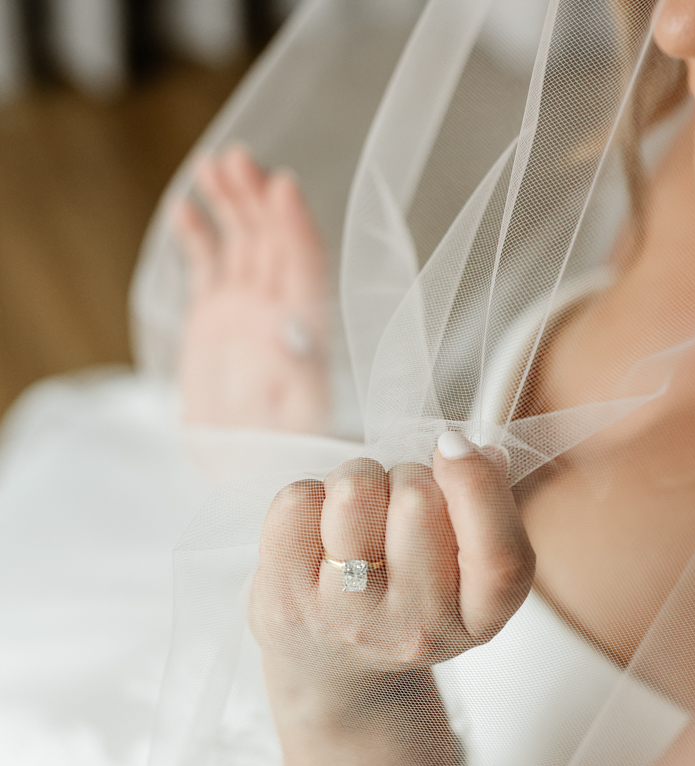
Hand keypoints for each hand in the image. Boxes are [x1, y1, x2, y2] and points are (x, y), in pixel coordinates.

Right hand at [173, 145, 329, 432]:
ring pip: (241, 243)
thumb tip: (295, 332)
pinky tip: (184, 206)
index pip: (306, 266)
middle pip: (273, 241)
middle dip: (257, 198)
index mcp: (306, 329)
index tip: (283, 187)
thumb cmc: (279, 452)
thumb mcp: (295, 422)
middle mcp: (278, 311)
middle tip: (238, 160)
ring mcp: (245, 310)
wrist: (242, 473)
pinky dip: (197, 235)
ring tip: (212, 165)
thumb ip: (298, 377)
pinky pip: (208, 265)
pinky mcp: (214, 318)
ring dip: (230, 203)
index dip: (296, 225)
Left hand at [249, 432, 534, 722]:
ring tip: (355, 515)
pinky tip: (316, 533)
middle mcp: (414, 629)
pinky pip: (297, 500)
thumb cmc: (402, 602)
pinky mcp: (285, 600)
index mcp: (475, 621)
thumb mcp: (464, 576)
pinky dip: (307, 498)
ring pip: (355, 490)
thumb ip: (483, 514)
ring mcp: (345, 618)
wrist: (330, 672)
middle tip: (394, 507)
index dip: (477, 484)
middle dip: (405, 476)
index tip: (453, 449)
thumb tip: (482, 452)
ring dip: (356, 480)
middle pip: (417, 498)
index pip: (498, 556)